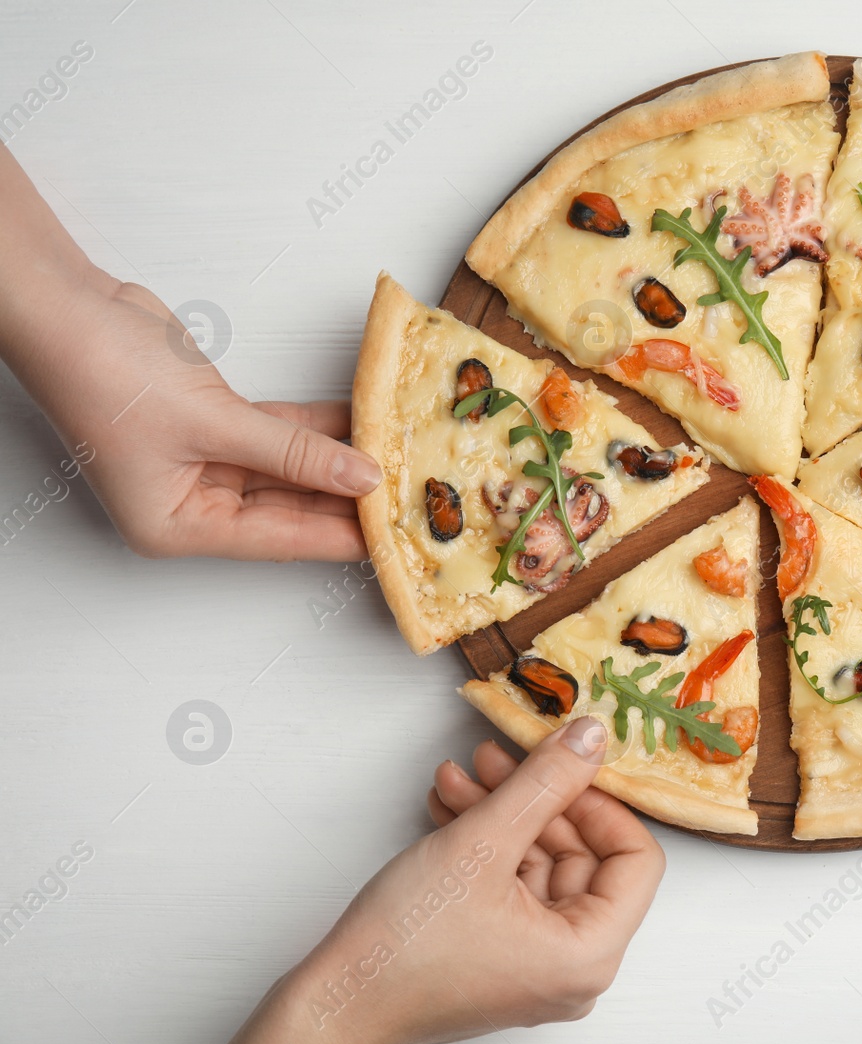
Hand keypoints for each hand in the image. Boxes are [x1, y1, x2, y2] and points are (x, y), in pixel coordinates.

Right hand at [0, 145, 379, 561]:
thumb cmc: (107, 372)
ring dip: (342, 459)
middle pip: (291, 508)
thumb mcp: (213, 422)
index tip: (399, 539)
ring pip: (292, 467)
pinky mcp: (217, 420)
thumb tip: (362, 477)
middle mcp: (192, 502)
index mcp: (178, 526)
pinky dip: (320, 428)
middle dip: (351, 499)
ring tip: (404, 460)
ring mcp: (205, 461)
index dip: (344, 538)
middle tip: (416, 501)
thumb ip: (295, 453)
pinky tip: (367, 424)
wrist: (68, 306)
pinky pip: (281, 432)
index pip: (281, 541)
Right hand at [212, 718, 666, 1043]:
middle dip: (537, 799)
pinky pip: (513, 888)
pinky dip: (487, 846)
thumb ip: (546, 781)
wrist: (334, 1000)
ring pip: (540, 866)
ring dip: (503, 814)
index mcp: (590, 954)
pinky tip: (453, 806)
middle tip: (501, 757)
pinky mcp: (502, 958)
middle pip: (583, 858)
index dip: (600, 803)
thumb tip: (590, 739)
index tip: (568, 768)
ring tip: (463, 776)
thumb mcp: (484, 841)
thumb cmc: (404, 948)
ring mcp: (537, 966)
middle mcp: (573, 968)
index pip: (636, 859)